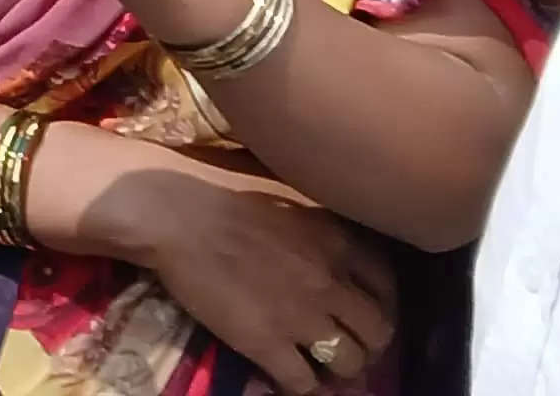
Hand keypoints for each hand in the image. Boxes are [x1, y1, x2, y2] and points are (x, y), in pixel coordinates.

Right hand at [94, 149, 396, 391]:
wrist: (172, 210)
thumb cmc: (218, 184)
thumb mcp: (286, 184)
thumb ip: (316, 213)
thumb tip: (322, 226)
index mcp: (338, 238)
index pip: (387, 284)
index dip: (382, 302)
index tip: (366, 309)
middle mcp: (332, 281)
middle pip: (378, 331)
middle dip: (368, 343)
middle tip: (346, 345)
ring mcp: (301, 316)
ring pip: (349, 363)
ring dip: (340, 370)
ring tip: (322, 369)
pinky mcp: (266, 343)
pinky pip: (302, 383)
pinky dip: (301, 387)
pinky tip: (284, 379)